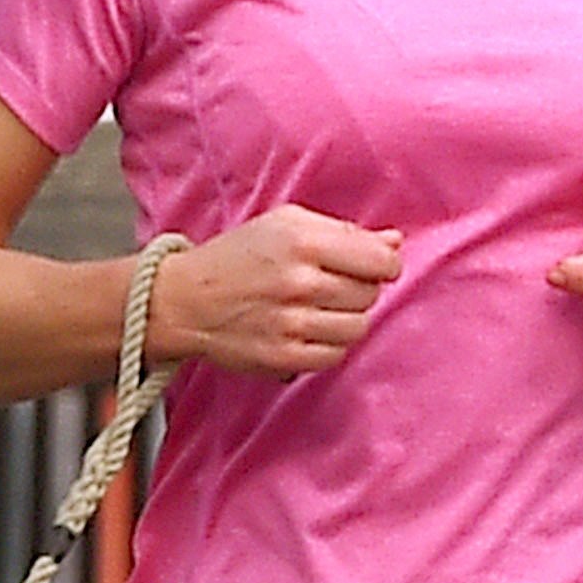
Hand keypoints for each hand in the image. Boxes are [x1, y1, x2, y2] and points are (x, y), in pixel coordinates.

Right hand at [150, 208, 401, 378]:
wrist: (185, 300)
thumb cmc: (239, 256)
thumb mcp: (286, 224)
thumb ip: (344, 232)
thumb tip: (396, 242)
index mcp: (303, 241)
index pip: (380, 261)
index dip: (384, 265)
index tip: (374, 267)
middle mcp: (299, 282)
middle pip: (369, 295)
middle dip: (361, 290)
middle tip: (334, 286)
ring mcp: (291, 324)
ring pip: (357, 328)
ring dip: (347, 319)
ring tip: (321, 309)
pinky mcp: (283, 358)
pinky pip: (334, 356)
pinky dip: (329, 345)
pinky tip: (310, 331)